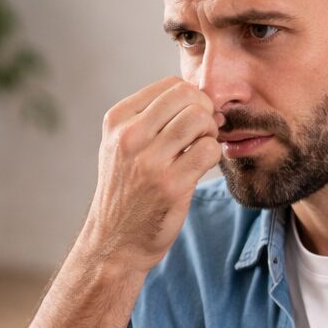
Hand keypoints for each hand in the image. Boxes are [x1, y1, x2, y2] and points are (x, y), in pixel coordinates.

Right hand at [80, 76, 222, 274]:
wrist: (115, 241)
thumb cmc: (126, 191)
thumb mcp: (121, 147)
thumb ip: (151, 119)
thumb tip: (202, 98)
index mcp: (117, 122)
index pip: (170, 86)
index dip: (191, 98)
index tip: (192, 119)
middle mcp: (129, 138)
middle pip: (187, 97)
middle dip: (204, 111)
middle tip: (202, 132)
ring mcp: (149, 162)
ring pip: (199, 119)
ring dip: (210, 132)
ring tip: (200, 148)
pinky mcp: (170, 185)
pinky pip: (208, 150)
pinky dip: (213, 155)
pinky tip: (200, 166)